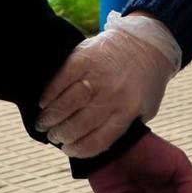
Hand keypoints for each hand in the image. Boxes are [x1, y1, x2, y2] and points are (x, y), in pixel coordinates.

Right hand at [38, 13, 179, 158]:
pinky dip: (49, 93)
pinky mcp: (84, 57)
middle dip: (60, 135)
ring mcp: (97, 75)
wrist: (147, 43)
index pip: (97, 140)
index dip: (78, 149)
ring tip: (44, 123)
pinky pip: (61, 79)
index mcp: (128, 111)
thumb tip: (94, 144)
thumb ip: (124, 126)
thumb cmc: (146, 81)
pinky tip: (44, 102)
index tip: (67, 150)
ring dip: (50, 117)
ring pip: (66, 104)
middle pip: (78, 124)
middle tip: (53, 136)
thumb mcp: (145, 110)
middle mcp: (112, 95)